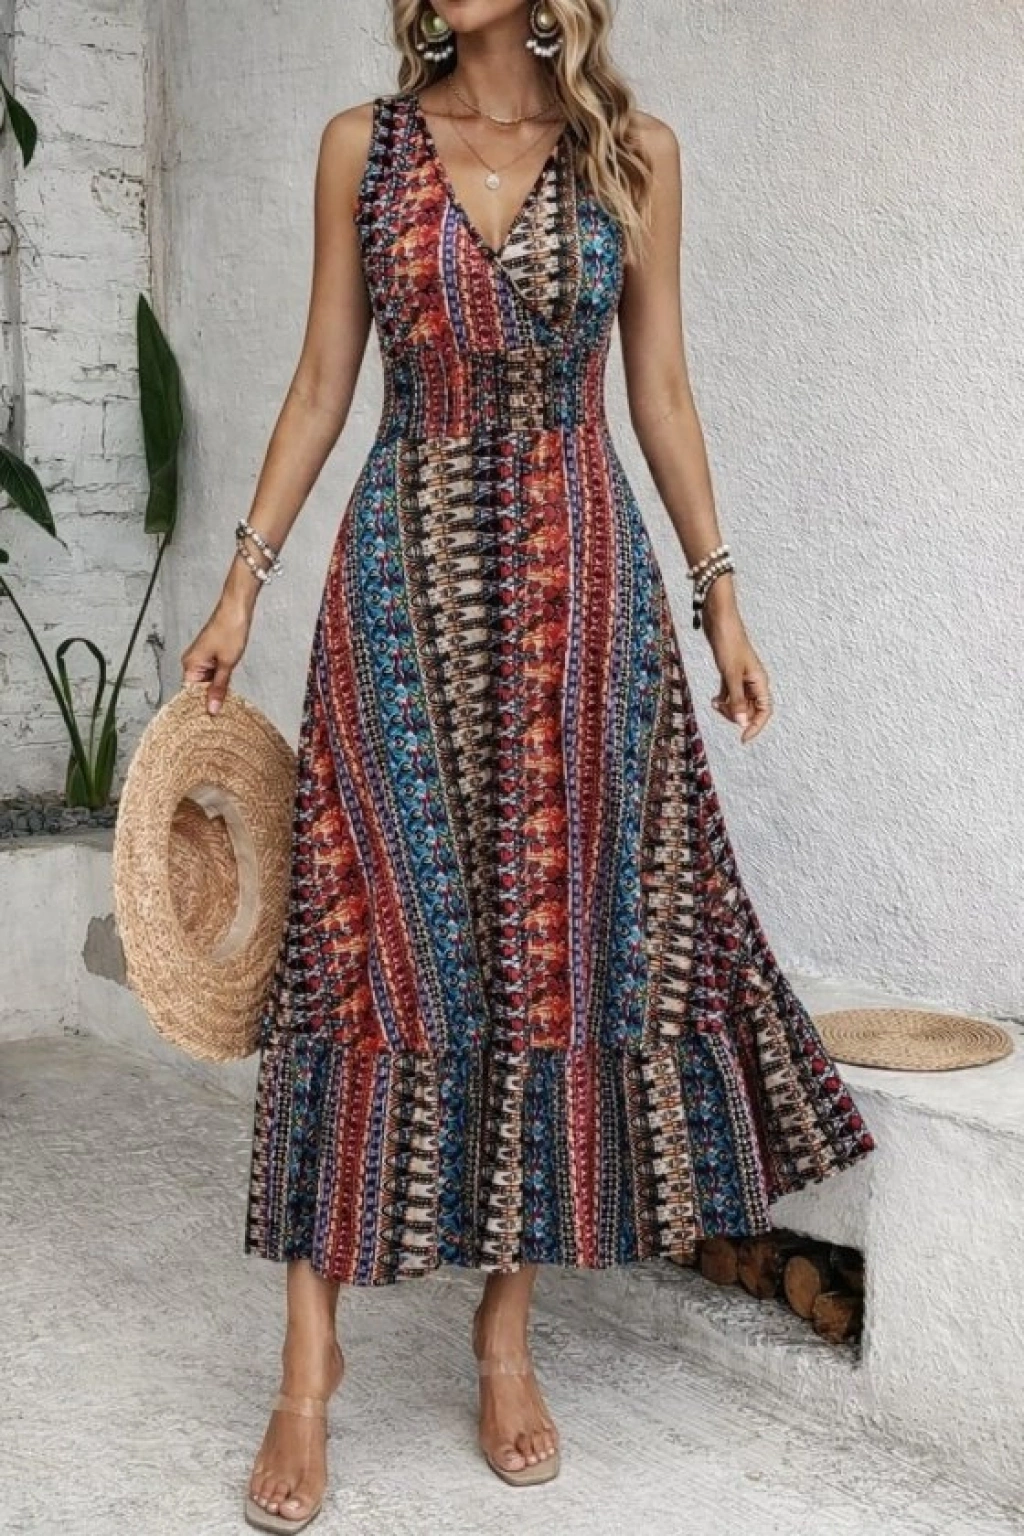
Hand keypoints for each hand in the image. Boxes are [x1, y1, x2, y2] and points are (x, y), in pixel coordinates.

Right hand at [180, 593, 252, 713]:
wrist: (237, 609)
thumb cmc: (229, 629)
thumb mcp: (227, 664)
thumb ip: (219, 688)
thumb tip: (212, 708)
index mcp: (190, 664)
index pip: (189, 694)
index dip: (199, 707)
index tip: (209, 719)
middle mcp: (192, 662)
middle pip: (197, 689)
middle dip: (208, 700)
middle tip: (219, 716)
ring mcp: (201, 659)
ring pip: (206, 682)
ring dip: (215, 691)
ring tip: (224, 705)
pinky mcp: (210, 656)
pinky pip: (212, 674)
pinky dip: (219, 682)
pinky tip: (226, 690)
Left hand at [701, 591, 772, 744]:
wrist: (719, 620)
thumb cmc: (728, 643)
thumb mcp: (730, 674)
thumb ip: (735, 699)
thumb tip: (741, 723)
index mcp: (759, 681)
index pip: (764, 711)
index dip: (756, 726)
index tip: (743, 738)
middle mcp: (753, 681)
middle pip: (749, 709)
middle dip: (735, 714)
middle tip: (720, 709)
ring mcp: (742, 677)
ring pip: (738, 702)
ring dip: (727, 707)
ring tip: (715, 703)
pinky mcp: (730, 672)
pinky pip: (729, 693)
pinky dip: (722, 699)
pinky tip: (713, 700)